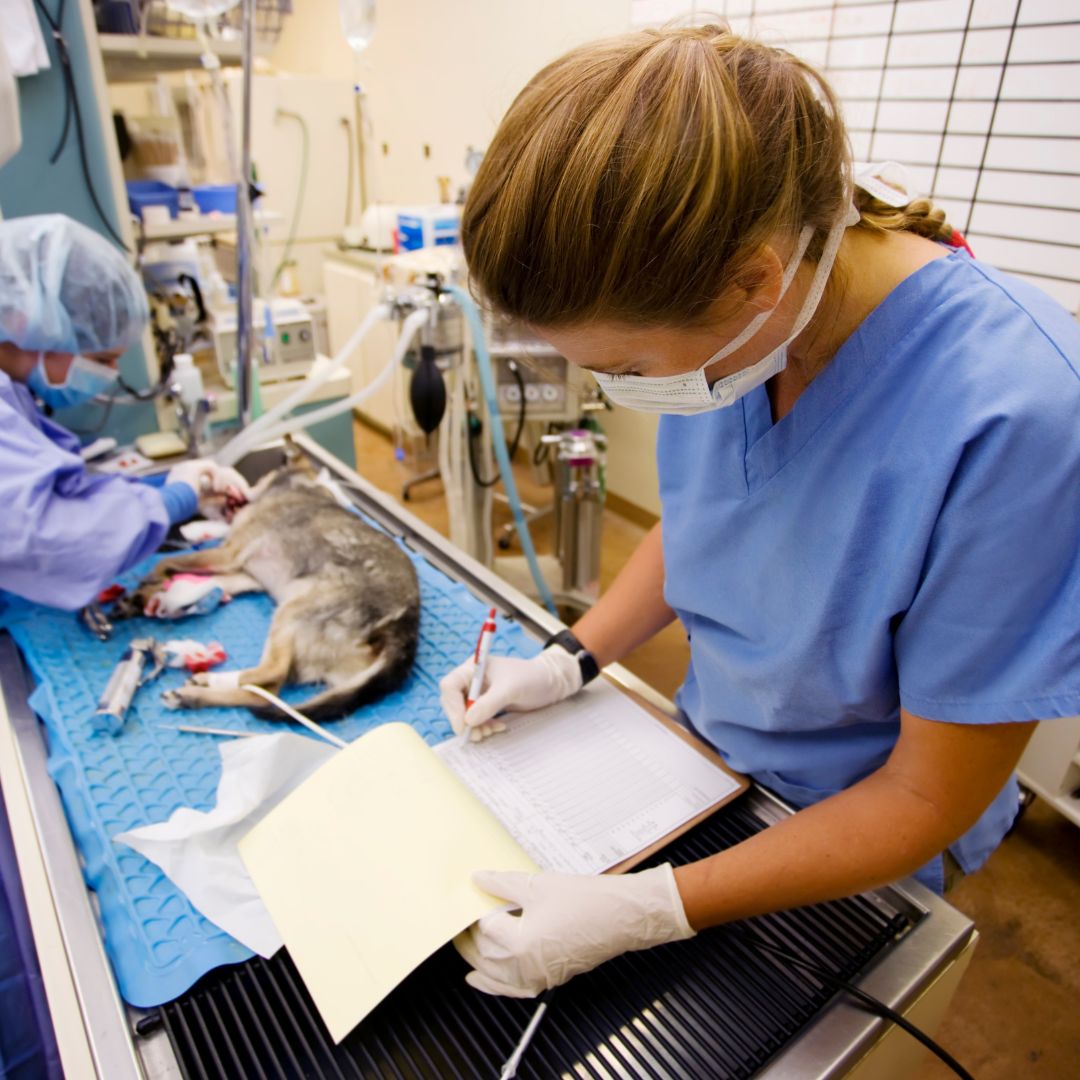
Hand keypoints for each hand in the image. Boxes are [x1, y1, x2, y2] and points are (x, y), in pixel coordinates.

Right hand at [166, 459, 250, 519]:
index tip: (216, 491)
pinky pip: (211, 467)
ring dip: (218, 478)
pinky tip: (217, 488)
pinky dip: (218, 476)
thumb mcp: (198, 503)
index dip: (210, 482)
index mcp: (178, 478)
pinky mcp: (193, 467)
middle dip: (216, 478)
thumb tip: (224, 499)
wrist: (169, 505)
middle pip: (205, 470)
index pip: (198, 475)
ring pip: (209, 467)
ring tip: (219, 490)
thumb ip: (211, 499)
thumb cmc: (180, 508)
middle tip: (222, 489)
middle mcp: (181, 469)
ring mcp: (186, 466)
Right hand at [439, 649, 581, 741]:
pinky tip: (497, 728)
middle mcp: (473, 679)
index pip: (450, 686)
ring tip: (489, 732)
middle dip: (463, 720)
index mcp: (473, 667)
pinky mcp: (488, 704)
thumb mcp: (511, 689)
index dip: (452, 707)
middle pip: (453, 702)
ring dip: (474, 727)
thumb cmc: (532, 677)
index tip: (463, 725)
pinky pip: (477, 719)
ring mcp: (479, 693)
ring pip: (464, 714)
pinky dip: (483, 727)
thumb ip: (489, 703)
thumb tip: (468, 720)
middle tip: (475, 734)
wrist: (551, 683)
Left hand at [455, 865, 694, 996]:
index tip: (465, 897)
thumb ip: (502, 884)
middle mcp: (525, 967)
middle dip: (468, 934)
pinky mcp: (546, 980)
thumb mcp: (539, 884)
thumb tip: (479, 879)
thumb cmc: (588, 900)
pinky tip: (478, 978)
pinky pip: (510, 988)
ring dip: (476, 956)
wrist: (623, 916)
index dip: (472, 909)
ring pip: (492, 972)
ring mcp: (536, 977)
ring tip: (465, 938)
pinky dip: (492, 983)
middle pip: (482, 952)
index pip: (482, 927)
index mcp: (519, 942)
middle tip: (461, 913)